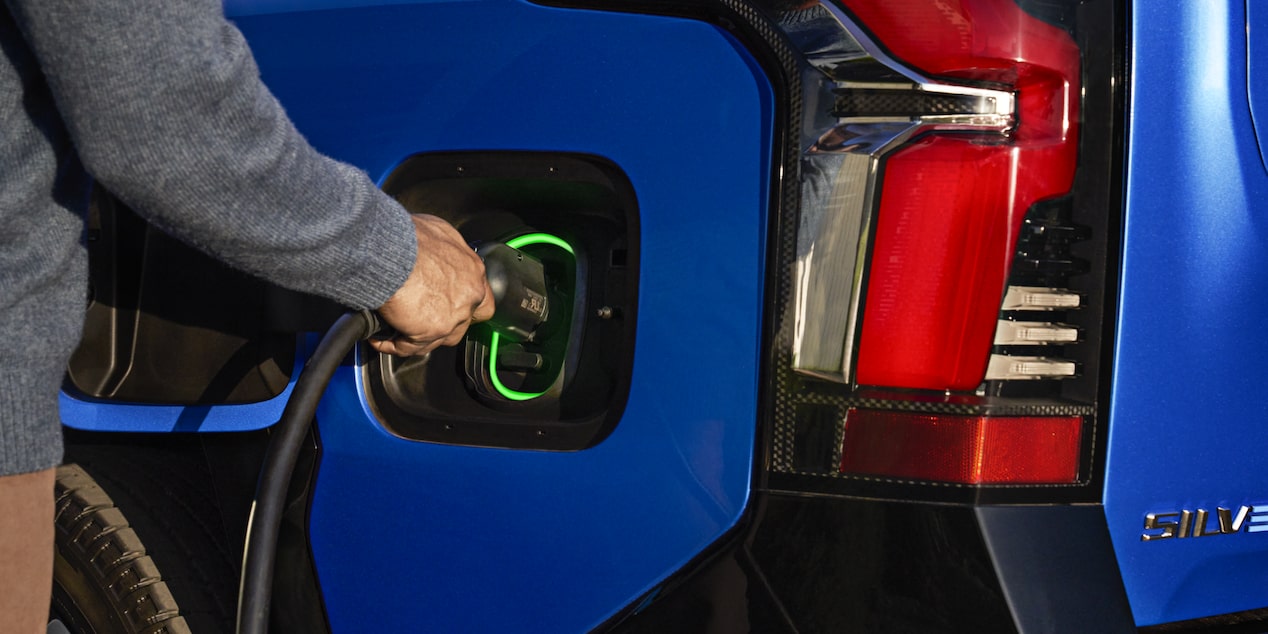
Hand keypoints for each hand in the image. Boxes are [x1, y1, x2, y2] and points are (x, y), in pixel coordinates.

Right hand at [370, 214, 494, 356]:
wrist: (389, 248)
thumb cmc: (406, 236)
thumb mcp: (436, 232)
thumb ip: (443, 252)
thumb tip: (431, 257)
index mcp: (472, 269)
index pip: (480, 297)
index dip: (463, 305)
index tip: (448, 306)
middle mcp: (469, 294)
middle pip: (463, 322)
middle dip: (442, 324)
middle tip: (420, 320)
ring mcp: (454, 315)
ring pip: (439, 339)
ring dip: (418, 337)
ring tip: (396, 329)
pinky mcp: (433, 330)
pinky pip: (411, 347)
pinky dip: (392, 345)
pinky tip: (380, 338)